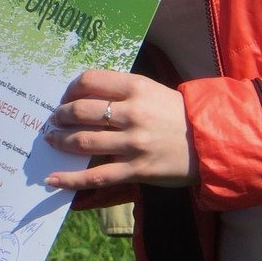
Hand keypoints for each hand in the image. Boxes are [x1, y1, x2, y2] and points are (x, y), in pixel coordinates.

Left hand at [42, 69, 196, 190]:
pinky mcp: (136, 170)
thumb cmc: (177, 114)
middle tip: (52, 119)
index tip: (65, 96)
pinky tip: (53, 179)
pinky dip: (71, 179)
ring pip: (84, 141)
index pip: (90, 81)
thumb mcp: (152, 91)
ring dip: (60, 141)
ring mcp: (133, 143)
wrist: (209, 142)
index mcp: (136, 88)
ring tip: (51, 140)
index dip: (70, 88)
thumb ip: (122, 91)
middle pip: (81, 110)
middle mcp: (132, 113)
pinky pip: (96, 176)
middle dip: (60, 116)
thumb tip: (84, 96)